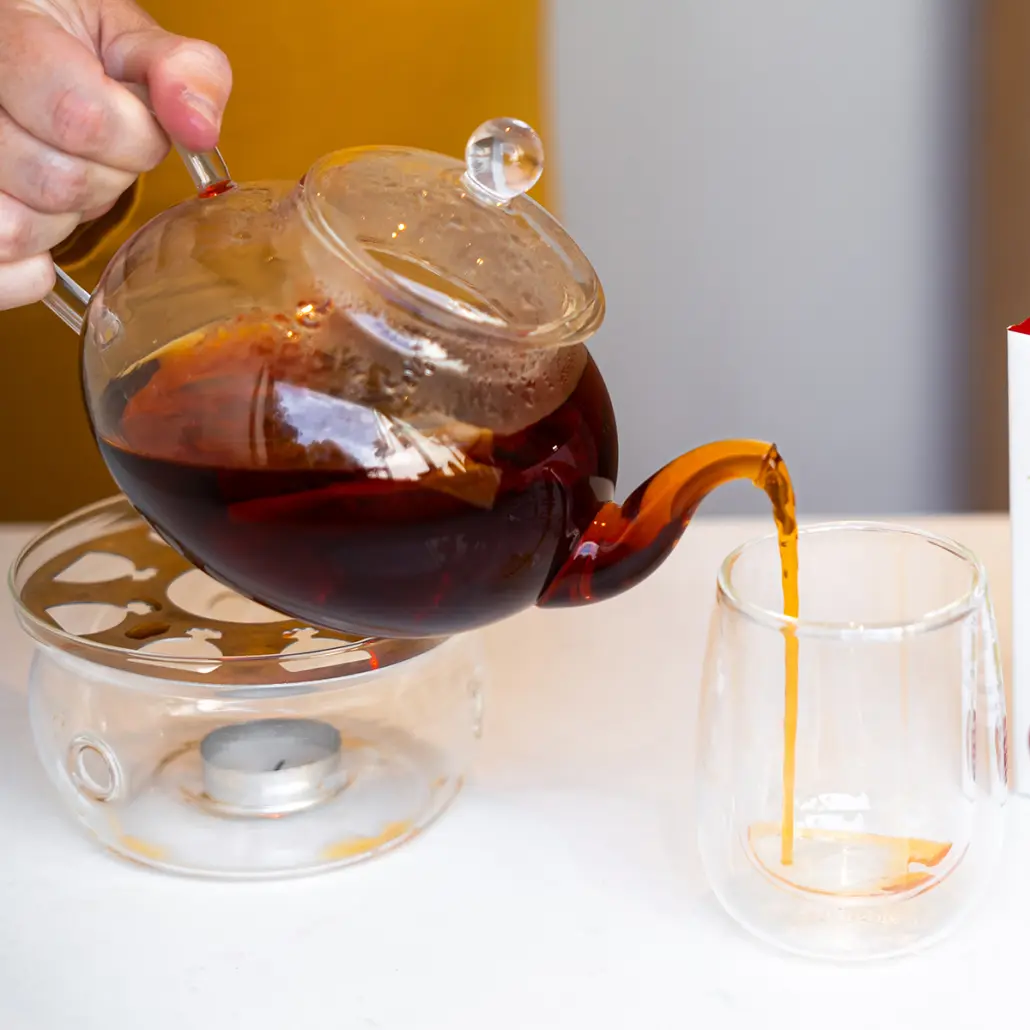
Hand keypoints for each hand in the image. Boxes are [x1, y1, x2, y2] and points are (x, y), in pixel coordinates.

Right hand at [0, 0, 231, 309]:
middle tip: (96, 155)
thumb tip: (198, 127)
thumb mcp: (124, 39)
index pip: (81, 118)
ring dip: (63, 222)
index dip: (134, 139)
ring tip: (60, 184)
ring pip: (16, 229)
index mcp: (8, 38)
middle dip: (104, 180)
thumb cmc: (68, 52)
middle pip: (58, 182)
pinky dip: (32, 273)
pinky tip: (43, 235)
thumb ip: (177, 69)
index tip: (137, 126)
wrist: (18, 52)